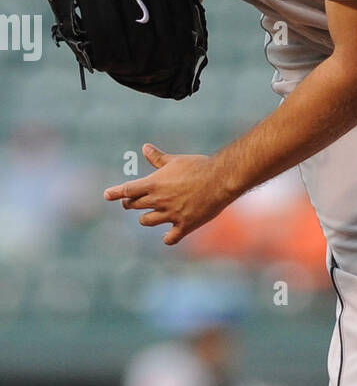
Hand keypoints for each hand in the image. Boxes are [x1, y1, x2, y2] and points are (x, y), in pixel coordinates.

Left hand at [104, 144, 230, 245]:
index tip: (107, 195)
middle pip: (134, 206)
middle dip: (130, 204)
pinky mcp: (184, 225)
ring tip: (150, 216)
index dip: (116, 193)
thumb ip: (158, 158)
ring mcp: (170, 215)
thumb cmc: (198, 167)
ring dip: (146, 219)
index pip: (127, 190)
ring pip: (147, 221)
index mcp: (154, 184)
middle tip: (131, 203)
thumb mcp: (176, 161)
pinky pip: (170, 238)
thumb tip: (145, 147)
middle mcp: (159, 200)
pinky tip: (168, 236)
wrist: (220, 180)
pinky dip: (167, 238)